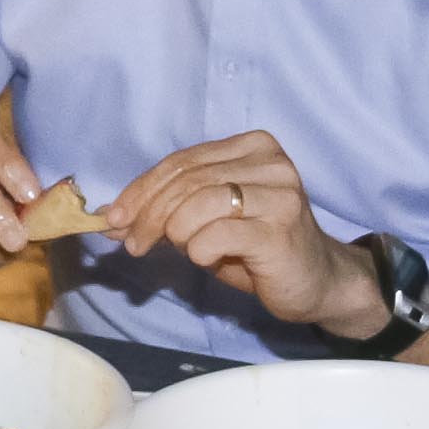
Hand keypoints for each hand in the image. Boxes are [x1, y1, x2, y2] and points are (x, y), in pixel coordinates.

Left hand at [107, 132, 371, 333]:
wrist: (316, 282)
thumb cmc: (258, 249)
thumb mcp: (209, 221)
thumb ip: (168, 210)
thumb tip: (112, 217)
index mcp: (252, 146)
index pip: (181, 161)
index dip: (141, 190)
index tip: (113, 218)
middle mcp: (270, 162)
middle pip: (186, 181)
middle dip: (148, 216)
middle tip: (132, 245)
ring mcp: (279, 194)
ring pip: (196, 206)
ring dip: (176, 235)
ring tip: (185, 253)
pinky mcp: (279, 230)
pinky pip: (215, 236)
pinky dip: (200, 252)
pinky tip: (211, 259)